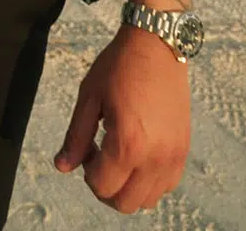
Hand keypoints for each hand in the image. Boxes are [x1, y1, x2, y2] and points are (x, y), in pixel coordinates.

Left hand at [54, 25, 190, 213]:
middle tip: (99, 158)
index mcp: (128, 143)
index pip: (102, 186)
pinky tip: (138, 153)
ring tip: (119, 154)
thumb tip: (61, 166)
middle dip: (106, 188)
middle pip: (126, 203)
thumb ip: (76, 136)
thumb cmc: (119, 65)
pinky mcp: (184, 147)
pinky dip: (150, 180)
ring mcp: (174, 154)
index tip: (87, 148)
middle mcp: (155, 156)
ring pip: (148, 199)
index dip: (87, 172)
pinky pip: (167, 184)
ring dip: (128, 187)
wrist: (157, 42)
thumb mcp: (89, 97)